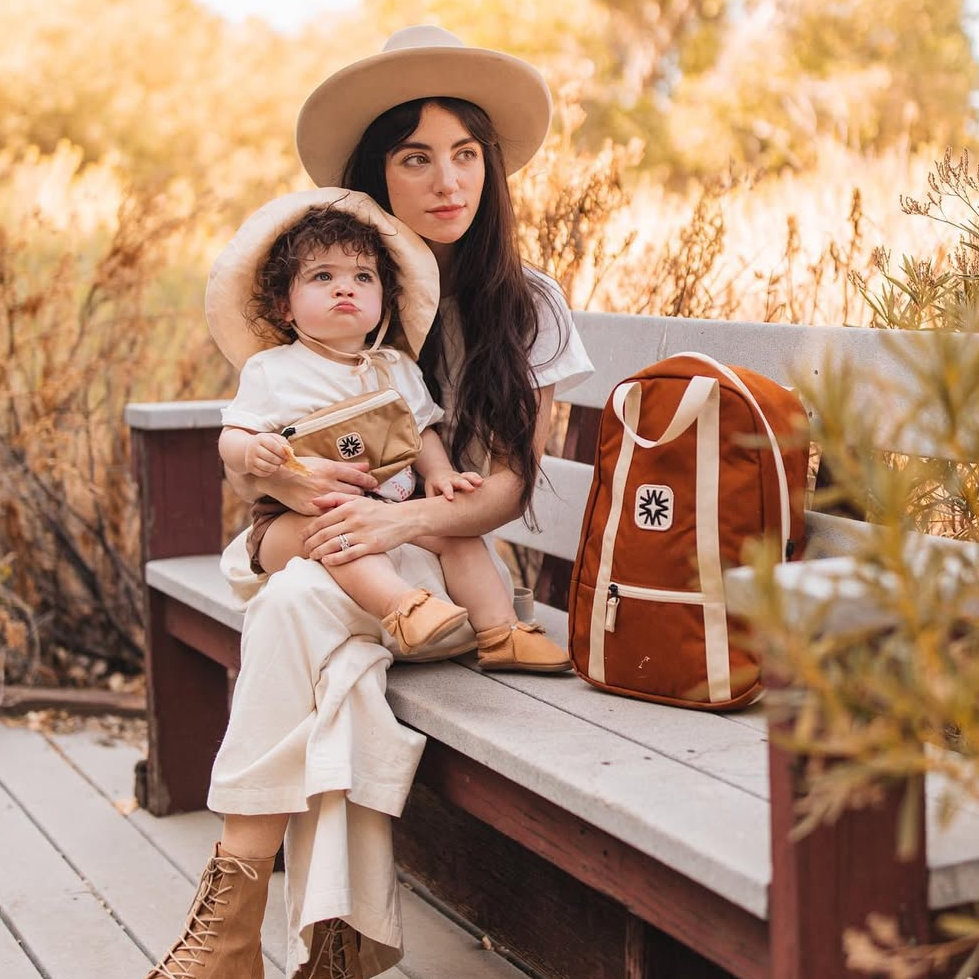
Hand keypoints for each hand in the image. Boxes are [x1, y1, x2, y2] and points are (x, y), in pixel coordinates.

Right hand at [233, 459, 378, 514]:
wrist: (278, 477)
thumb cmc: (303, 467)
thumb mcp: (325, 462)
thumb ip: (347, 467)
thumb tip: (367, 467)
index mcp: (331, 469)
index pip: (358, 477)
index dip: (369, 481)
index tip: (374, 484)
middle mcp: (327, 483)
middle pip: (355, 492)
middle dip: (361, 494)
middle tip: (365, 496)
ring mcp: (319, 497)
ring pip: (344, 505)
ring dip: (351, 506)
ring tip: (355, 507)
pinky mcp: (311, 509)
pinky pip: (330, 515)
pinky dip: (337, 515)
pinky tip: (341, 515)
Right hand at [245, 433, 289, 475]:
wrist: (250, 448)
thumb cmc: (265, 443)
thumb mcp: (273, 438)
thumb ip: (282, 441)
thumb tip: (289, 450)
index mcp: (260, 438)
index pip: (273, 445)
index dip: (282, 452)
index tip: (286, 455)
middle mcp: (253, 448)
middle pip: (270, 457)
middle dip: (280, 461)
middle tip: (284, 461)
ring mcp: (250, 458)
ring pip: (267, 466)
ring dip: (276, 467)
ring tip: (278, 465)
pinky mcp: (250, 467)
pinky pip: (263, 473)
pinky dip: (270, 472)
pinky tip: (272, 468)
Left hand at [301, 494, 414, 564]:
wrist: (404, 519)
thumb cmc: (378, 510)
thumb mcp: (357, 499)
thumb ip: (335, 498)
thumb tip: (313, 501)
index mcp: (349, 507)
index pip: (321, 520)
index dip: (308, 530)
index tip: (301, 537)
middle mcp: (354, 520)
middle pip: (325, 534)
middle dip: (311, 543)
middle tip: (304, 549)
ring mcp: (363, 533)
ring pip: (334, 545)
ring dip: (319, 552)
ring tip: (312, 557)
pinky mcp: (371, 545)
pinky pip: (349, 554)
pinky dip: (335, 559)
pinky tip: (327, 561)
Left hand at [425, 469, 482, 500]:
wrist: (437, 473)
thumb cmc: (433, 487)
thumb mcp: (430, 493)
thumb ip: (432, 503)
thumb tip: (433, 518)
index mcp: (441, 483)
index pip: (444, 487)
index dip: (448, 492)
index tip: (451, 498)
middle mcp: (451, 479)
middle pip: (458, 480)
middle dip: (465, 485)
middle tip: (471, 490)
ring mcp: (459, 477)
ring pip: (466, 476)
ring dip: (474, 479)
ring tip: (481, 483)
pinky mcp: (465, 477)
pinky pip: (471, 475)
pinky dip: (477, 478)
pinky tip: (483, 483)